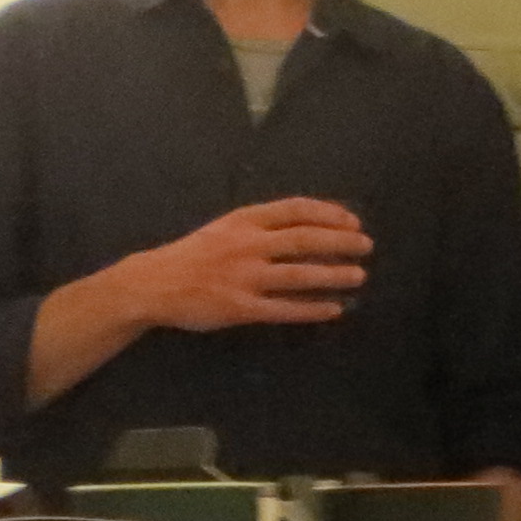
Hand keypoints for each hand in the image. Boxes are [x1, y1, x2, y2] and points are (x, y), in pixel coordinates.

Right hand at [123, 197, 368, 332]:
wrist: (154, 284)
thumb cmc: (192, 255)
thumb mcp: (224, 228)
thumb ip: (259, 227)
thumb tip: (305, 228)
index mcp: (244, 220)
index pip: (295, 210)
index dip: (328, 213)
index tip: (352, 220)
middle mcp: (247, 245)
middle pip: (304, 239)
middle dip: (340, 242)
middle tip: (366, 246)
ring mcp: (244, 278)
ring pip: (299, 274)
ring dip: (334, 275)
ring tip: (359, 276)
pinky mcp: (240, 308)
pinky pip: (284, 309)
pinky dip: (312, 309)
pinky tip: (334, 310)